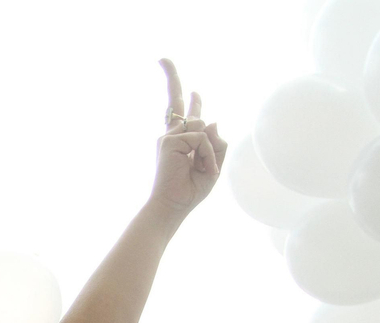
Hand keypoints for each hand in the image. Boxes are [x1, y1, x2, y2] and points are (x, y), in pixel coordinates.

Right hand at [149, 59, 227, 216]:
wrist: (172, 206)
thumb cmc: (190, 190)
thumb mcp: (213, 166)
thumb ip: (216, 143)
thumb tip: (212, 119)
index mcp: (182, 141)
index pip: (186, 116)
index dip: (191, 100)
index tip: (194, 89)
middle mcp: (173, 135)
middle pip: (177, 101)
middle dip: (171, 76)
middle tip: (162, 59)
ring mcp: (169, 137)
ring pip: (202, 125)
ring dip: (210, 150)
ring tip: (203, 170)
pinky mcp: (169, 141)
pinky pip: (201, 138)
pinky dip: (207, 155)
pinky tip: (201, 168)